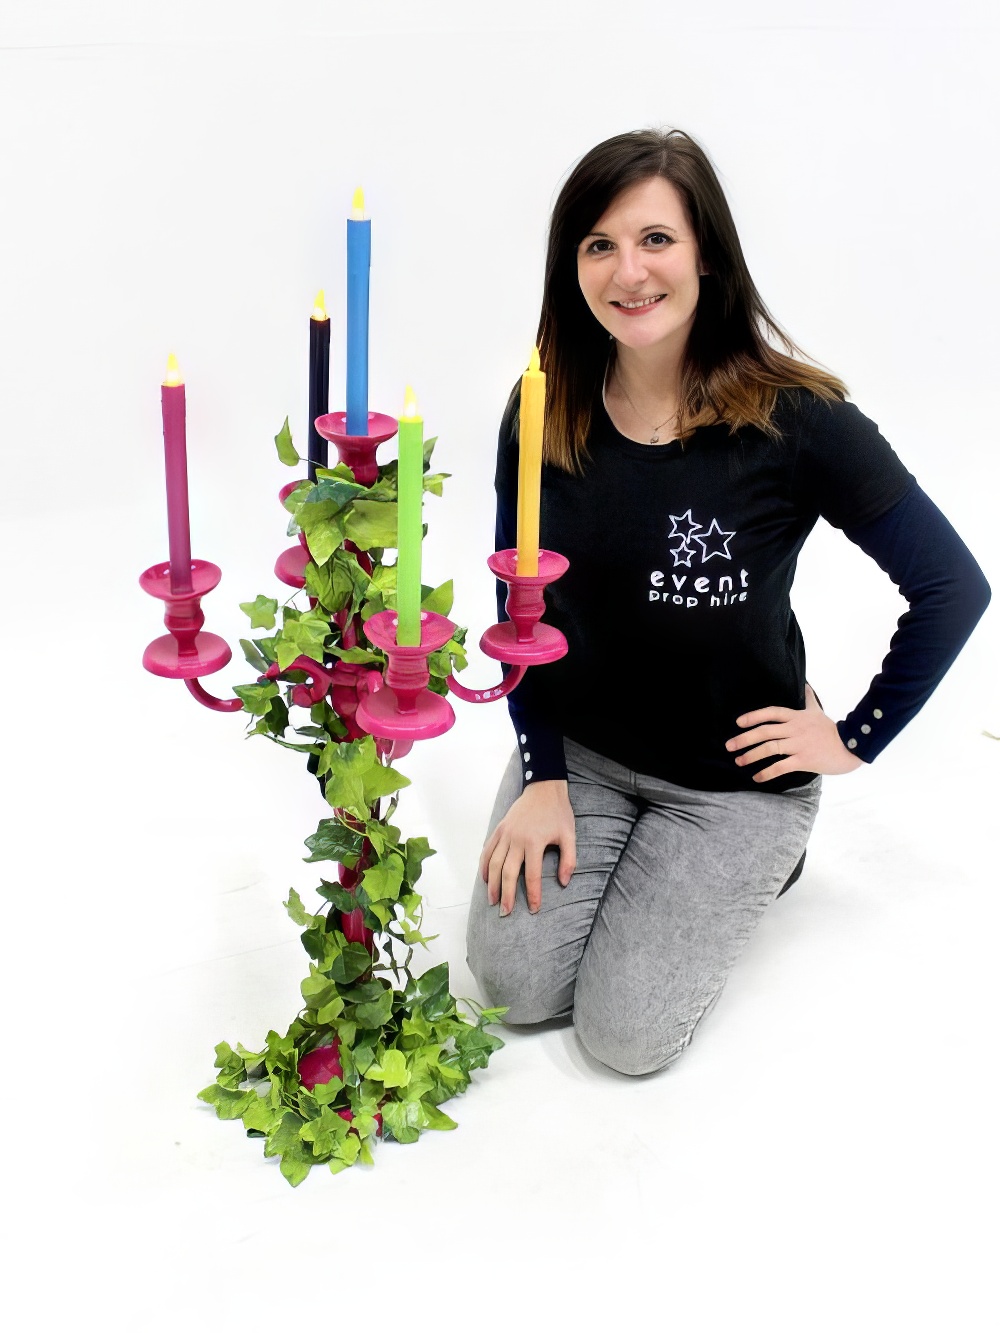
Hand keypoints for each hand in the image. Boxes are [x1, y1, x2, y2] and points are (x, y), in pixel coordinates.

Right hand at [479, 779, 576, 915]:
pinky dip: (485, 865)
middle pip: (508, 872)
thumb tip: (564, 882)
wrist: (543, 788)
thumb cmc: (558, 813)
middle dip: (506, 894)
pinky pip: (488, 850)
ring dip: (492, 884)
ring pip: (494, 863)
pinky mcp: (499, 829)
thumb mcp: (569, 835)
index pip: (532, 875)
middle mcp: (516, 839)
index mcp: (534, 841)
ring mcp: (505, 834)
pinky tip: (485, 879)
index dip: (533, 894)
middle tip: (505, 912)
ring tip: (492, 901)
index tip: (533, 909)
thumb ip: (569, 860)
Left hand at [725, 683, 864, 782]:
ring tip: (739, 761)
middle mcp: (795, 729)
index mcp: (796, 716)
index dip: (753, 716)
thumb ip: (808, 699)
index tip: (738, 723)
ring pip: (769, 748)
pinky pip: (781, 766)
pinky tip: (757, 777)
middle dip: (744, 739)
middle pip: (764, 731)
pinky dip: (766, 772)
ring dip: (751, 756)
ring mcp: (799, 744)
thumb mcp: (817, 711)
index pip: (770, 712)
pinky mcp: (804, 760)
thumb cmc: (831, 730)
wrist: (852, 746)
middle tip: (729, 746)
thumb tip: (805, 683)